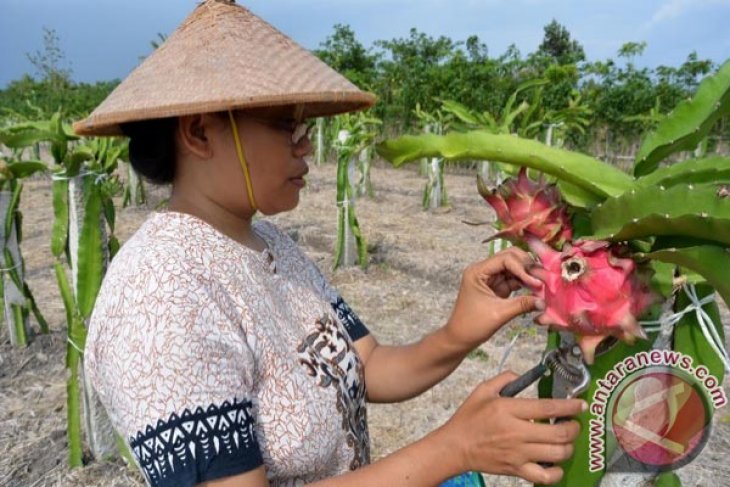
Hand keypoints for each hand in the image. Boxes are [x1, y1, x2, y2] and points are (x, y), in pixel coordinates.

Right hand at [439, 372, 584, 484]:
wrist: (456, 446)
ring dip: (568, 447)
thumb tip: (522, 374)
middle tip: (574, 424)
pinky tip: (556, 463)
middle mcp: (517, 433)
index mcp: (509, 410)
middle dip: (574, 428)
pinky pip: (545, 476)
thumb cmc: (469, 418)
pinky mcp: (516, 470)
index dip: (569, 406)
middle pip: (559, 433)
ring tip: (566, 441)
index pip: (547, 407)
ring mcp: (518, 454)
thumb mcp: (482, 390)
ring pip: (557, 454)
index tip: (580, 405)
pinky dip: (556, 472)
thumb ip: (504, 378)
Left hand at [444, 247, 544, 350]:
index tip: (535, 282)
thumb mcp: (499, 314)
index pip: (505, 259)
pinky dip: (525, 283)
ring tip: (542, 284)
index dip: (522, 268)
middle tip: (543, 278)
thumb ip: (522, 305)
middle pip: (510, 258)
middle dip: (527, 267)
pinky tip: (536, 289)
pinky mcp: (497, 287)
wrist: (460, 338)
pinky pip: (514, 279)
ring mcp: (491, 277)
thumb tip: (543, 302)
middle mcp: (483, 270)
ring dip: (528, 275)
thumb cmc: (473, 325)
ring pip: (514, 268)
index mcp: (477, 271)